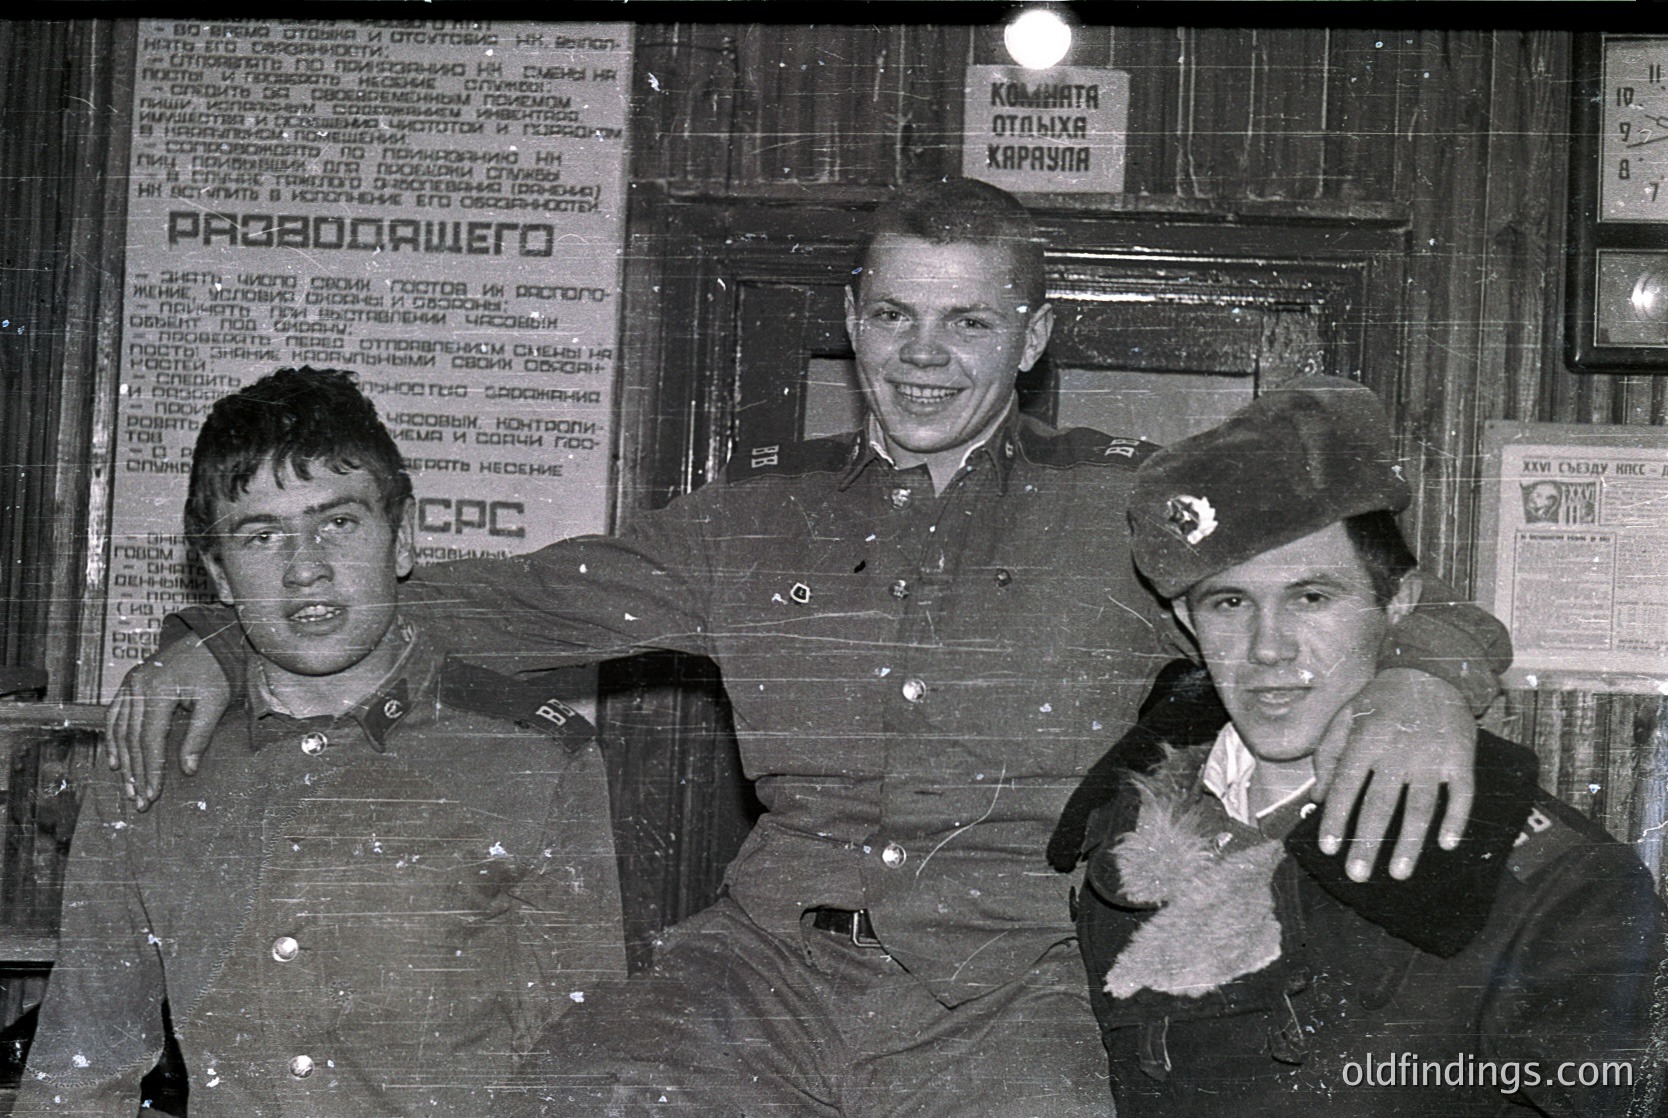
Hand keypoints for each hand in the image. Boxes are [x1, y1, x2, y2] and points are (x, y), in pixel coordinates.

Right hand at [103, 635, 228, 809]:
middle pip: (131, 738)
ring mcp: (130, 683)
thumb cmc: (217, 670)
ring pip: (119, 729)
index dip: (151, 769)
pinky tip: (115, 760)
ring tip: (127, 787)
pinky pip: (115, 715)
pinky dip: (114, 739)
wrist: (211, 639)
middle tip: (139, 800)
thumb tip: (188, 770)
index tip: (153, 794)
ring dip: (122, 760)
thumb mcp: (214, 703)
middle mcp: (137, 686)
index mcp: (157, 691)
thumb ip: (199, 736)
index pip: (149, 740)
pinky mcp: (130, 683)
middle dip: (135, 772)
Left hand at [1312, 668, 1475, 882]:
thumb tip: (1317, 796)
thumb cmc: (1380, 699)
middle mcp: (1396, 753)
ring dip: (1410, 843)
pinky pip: (1461, 794)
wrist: (1431, 671)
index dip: (1335, 819)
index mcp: (1364, 742)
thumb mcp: (1344, 717)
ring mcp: (1430, 757)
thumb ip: (1328, 755)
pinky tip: (1447, 844)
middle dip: (1367, 843)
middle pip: (1379, 805)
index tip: (1328, 849)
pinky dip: (1456, 819)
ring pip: (1419, 807)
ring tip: (1398, 874)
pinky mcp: (1460, 758)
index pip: (1344, 788)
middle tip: (1357, 875)